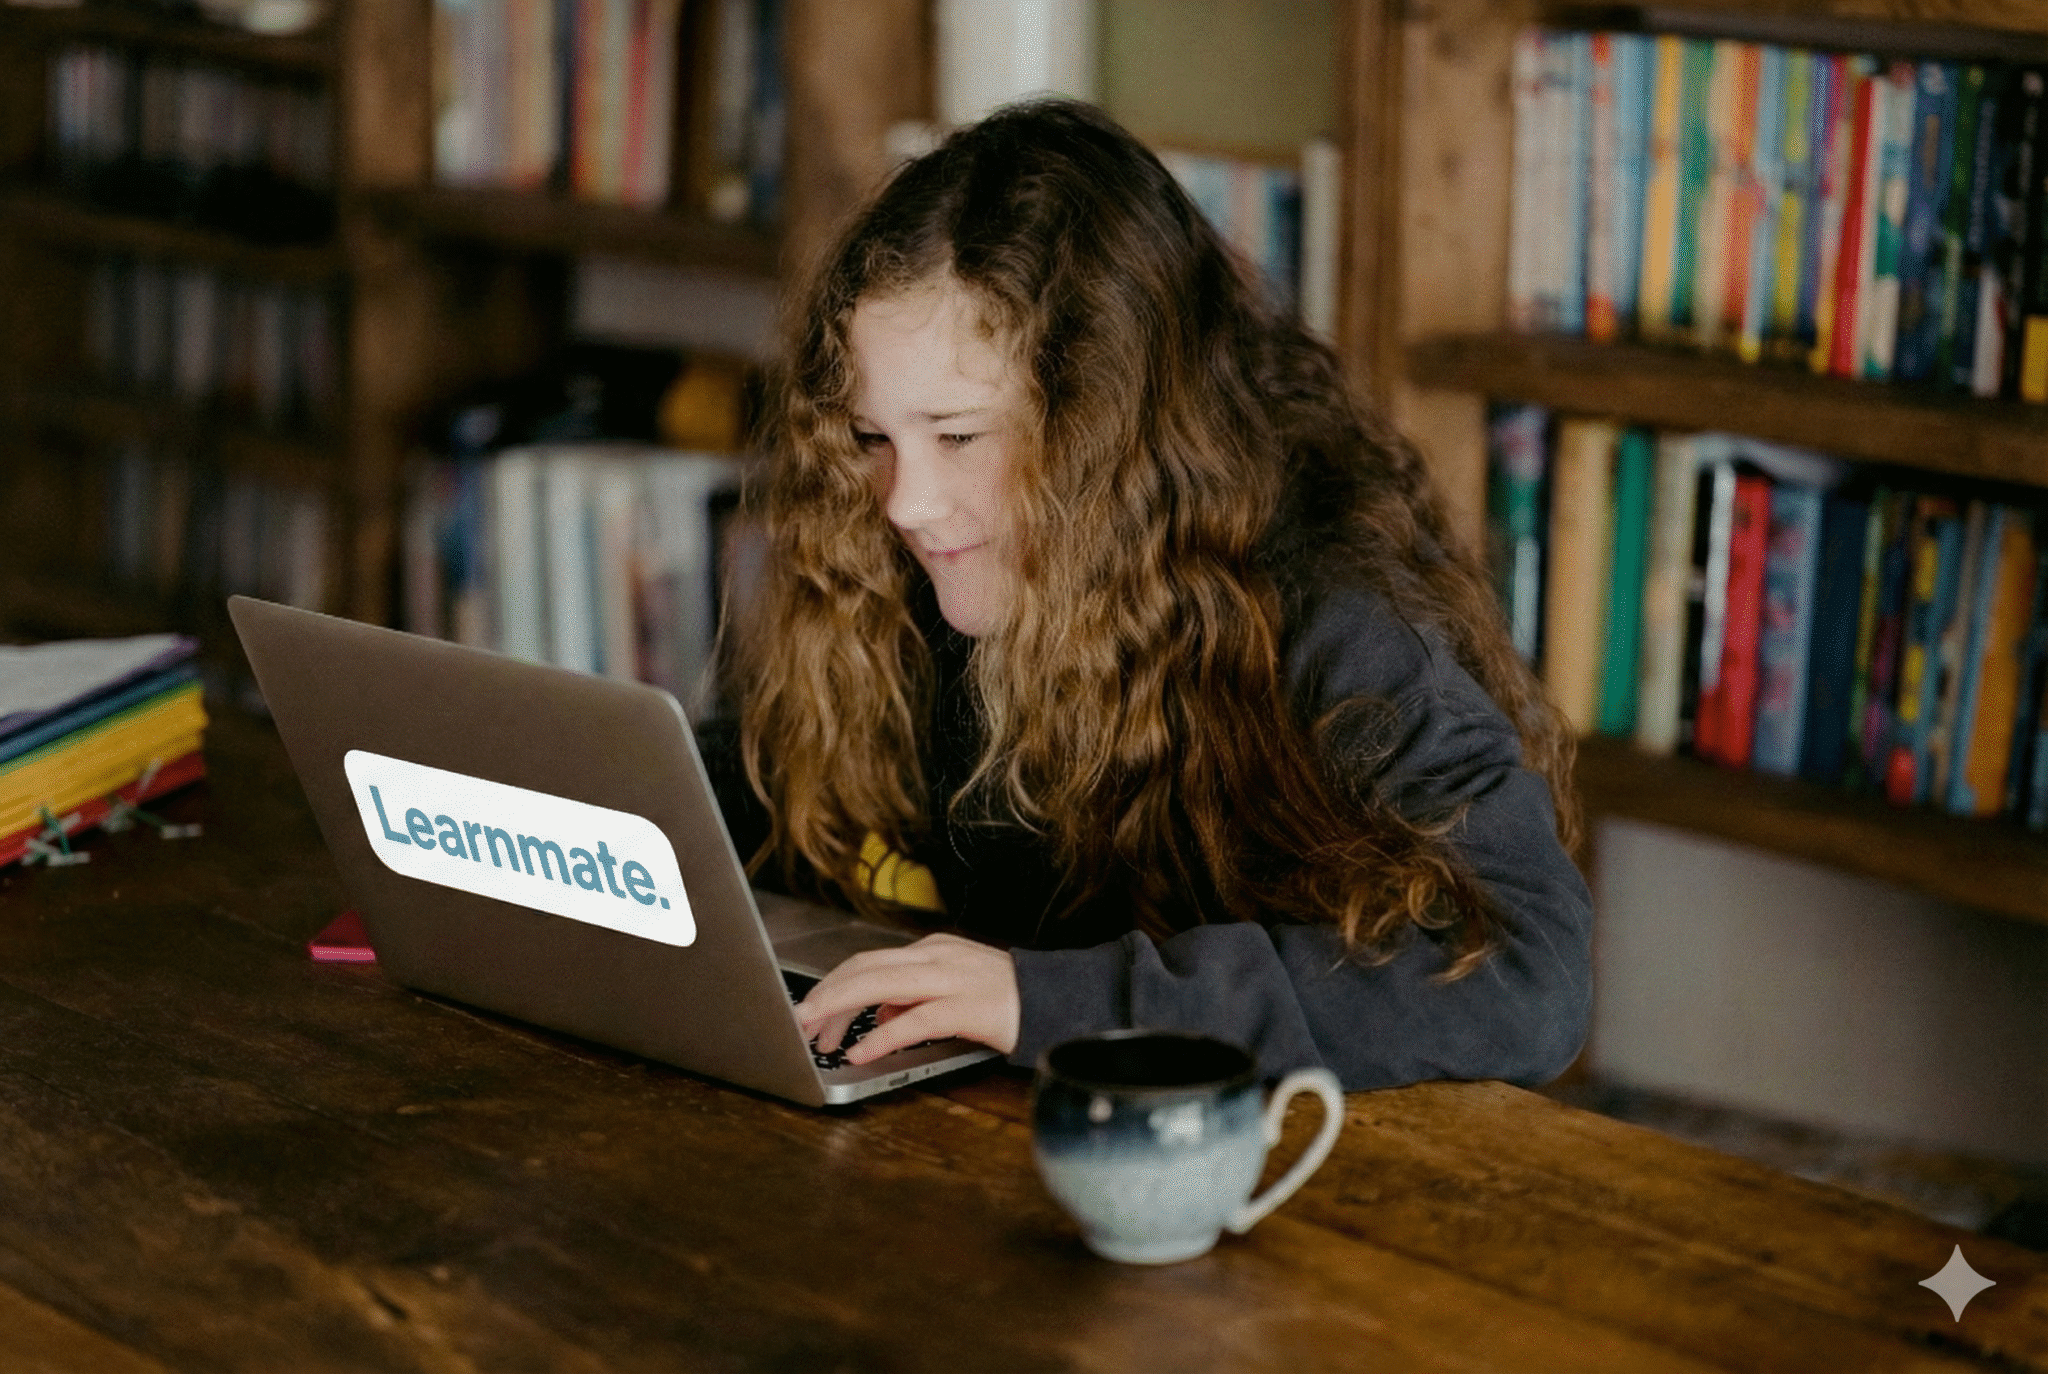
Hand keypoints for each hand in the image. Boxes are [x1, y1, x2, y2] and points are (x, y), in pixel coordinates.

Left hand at [793, 933, 1019, 1064]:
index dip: (831, 988)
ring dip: (840, 1009)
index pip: (866, 963)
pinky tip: (861, 1052)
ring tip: (817, 1035)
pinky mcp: (966, 1007)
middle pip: (863, 969)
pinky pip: (913, 1021)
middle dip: (824, 996)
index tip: (809, 1014)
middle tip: (798, 1024)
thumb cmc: (1006, 999)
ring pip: (879, 985)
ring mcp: (950, 979)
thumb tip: (878, 1012)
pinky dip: (881, 1036)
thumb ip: (914, 997)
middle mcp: (935, 957)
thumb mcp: (952, 990)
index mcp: (930, 951)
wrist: (1056, 1000)